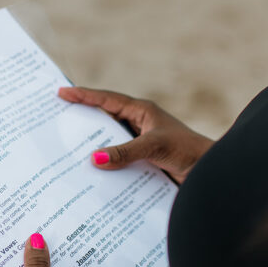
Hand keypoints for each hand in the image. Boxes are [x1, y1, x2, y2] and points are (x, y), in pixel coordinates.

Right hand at [58, 86, 214, 183]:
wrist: (211, 173)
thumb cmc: (188, 151)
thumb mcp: (154, 147)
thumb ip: (125, 152)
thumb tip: (93, 158)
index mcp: (142, 111)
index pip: (107, 100)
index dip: (83, 96)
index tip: (61, 92)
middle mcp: (139, 125)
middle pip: (104, 119)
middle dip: (82, 119)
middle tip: (56, 118)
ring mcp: (141, 143)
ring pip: (110, 141)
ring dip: (92, 145)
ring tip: (66, 150)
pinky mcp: (143, 161)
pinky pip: (118, 159)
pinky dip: (105, 164)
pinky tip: (91, 174)